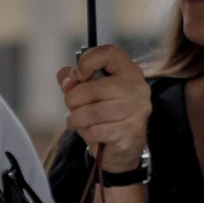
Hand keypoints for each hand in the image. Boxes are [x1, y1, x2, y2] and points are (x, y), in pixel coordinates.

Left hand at [56, 43, 151, 170]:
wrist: (124, 148)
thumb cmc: (104, 113)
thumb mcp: (88, 91)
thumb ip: (73, 79)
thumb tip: (67, 80)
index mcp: (128, 70)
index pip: (108, 53)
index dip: (86, 62)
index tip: (78, 75)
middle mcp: (136, 87)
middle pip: (92, 88)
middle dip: (72, 100)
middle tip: (72, 107)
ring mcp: (136, 110)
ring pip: (91, 112)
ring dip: (76, 119)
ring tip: (77, 121)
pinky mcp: (131, 131)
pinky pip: (96, 130)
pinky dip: (87, 133)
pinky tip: (91, 132)